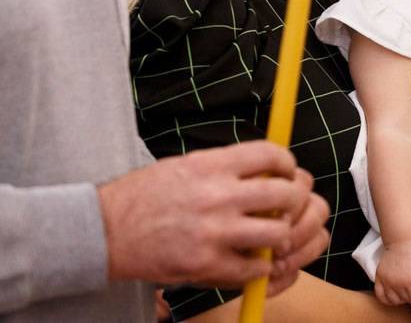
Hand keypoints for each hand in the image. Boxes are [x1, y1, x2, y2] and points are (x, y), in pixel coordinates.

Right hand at [98, 140, 328, 287]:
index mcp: (212, 165)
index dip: (288, 164)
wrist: (103, 231)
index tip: (288, 172)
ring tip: (273, 237)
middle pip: (285, 193)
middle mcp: (217, 196)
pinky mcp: (205, 265)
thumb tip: (267, 168)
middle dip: (295, 200)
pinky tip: (252, 261)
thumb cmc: (144, 196)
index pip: (272, 155)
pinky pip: (255, 268)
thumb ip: (226, 167)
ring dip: (282, 236)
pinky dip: (261, 267)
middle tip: (289, 207)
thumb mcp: (186, 165)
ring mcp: (213, 232)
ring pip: (278, 233)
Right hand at [374, 239, 410, 306]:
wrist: (404, 238)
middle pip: (408, 301)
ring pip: (395, 301)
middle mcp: (397, 283)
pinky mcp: (379, 278)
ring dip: (402, 297)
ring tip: (407, 284)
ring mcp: (386, 281)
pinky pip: (381, 296)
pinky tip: (395, 288)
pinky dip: (388, 296)